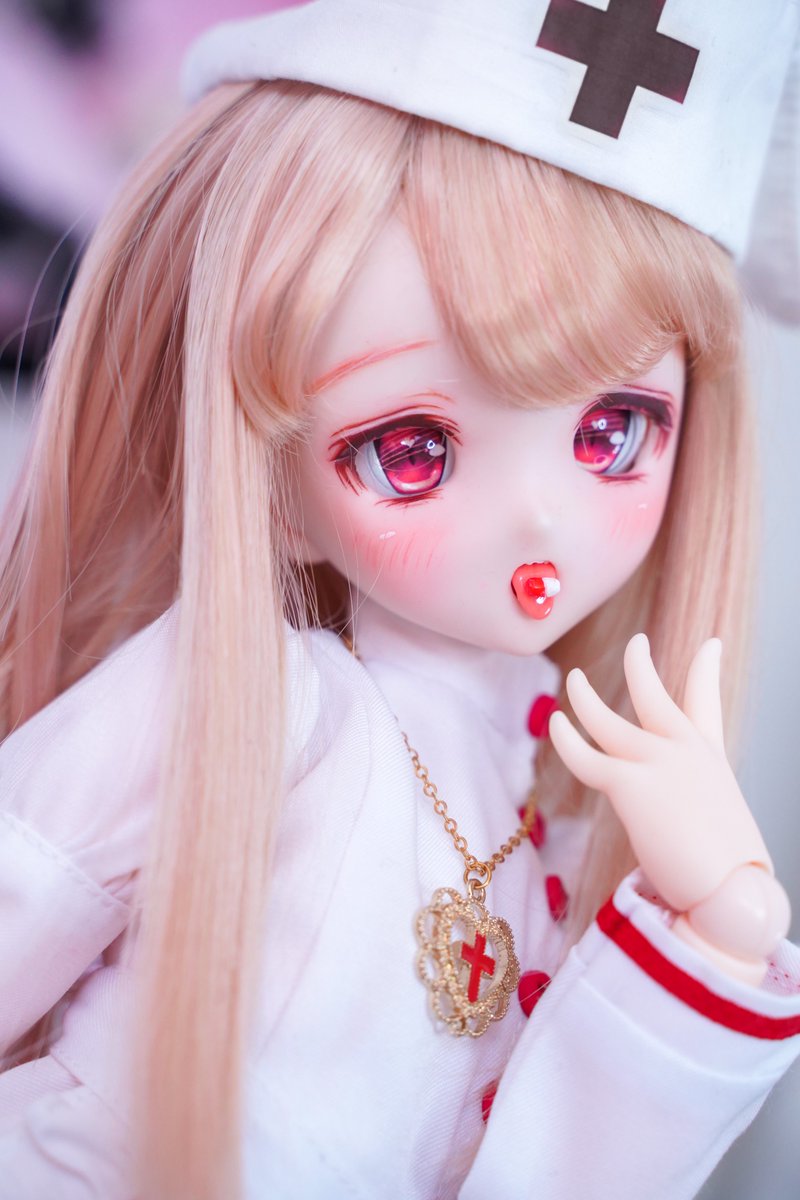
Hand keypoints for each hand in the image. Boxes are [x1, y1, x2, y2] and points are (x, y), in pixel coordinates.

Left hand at [548, 634, 771, 915]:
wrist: (734, 898)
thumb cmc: (730, 880)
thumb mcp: (722, 829)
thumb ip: (696, 814)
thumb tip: (685, 835)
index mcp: (709, 759)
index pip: (706, 702)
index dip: (706, 669)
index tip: (710, 644)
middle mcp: (685, 752)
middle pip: (654, 693)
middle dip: (642, 664)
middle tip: (638, 644)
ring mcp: (659, 763)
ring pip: (607, 719)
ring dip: (585, 697)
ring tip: (574, 678)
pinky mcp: (631, 786)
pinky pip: (586, 756)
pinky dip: (566, 739)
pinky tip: (555, 723)